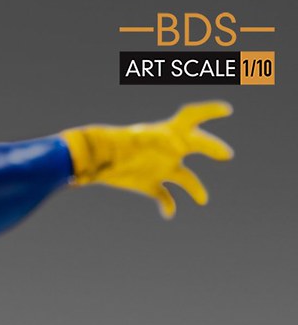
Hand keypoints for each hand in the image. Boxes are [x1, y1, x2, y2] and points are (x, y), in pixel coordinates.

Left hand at [63, 101, 232, 217]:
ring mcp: (160, 168)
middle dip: (212, 148)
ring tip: (202, 200)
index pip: (192, 117)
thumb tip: (171, 146)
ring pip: (184, 178)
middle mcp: (169, 150)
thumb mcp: (136, 137)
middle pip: (198, 146)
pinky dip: (167, 205)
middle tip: (225, 155)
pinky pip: (164, 197)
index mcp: (168, 133)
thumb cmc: (116, 144)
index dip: (210, 111)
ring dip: (195, 189)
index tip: (227, 110)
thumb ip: (154, 137)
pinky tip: (169, 213)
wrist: (98, 160)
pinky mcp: (149, 184)